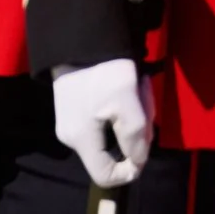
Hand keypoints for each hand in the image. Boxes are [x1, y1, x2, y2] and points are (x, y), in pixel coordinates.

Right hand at [52, 59, 152, 187]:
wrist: (77, 37)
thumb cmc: (102, 72)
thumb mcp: (128, 103)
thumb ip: (136, 137)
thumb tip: (138, 159)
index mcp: (81, 140)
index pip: (106, 176)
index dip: (131, 170)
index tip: (145, 143)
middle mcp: (70, 137)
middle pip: (111, 154)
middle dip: (135, 135)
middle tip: (144, 104)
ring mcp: (69, 123)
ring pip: (109, 137)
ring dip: (131, 119)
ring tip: (137, 90)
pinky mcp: (72, 109)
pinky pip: (101, 123)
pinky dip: (119, 111)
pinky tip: (125, 89)